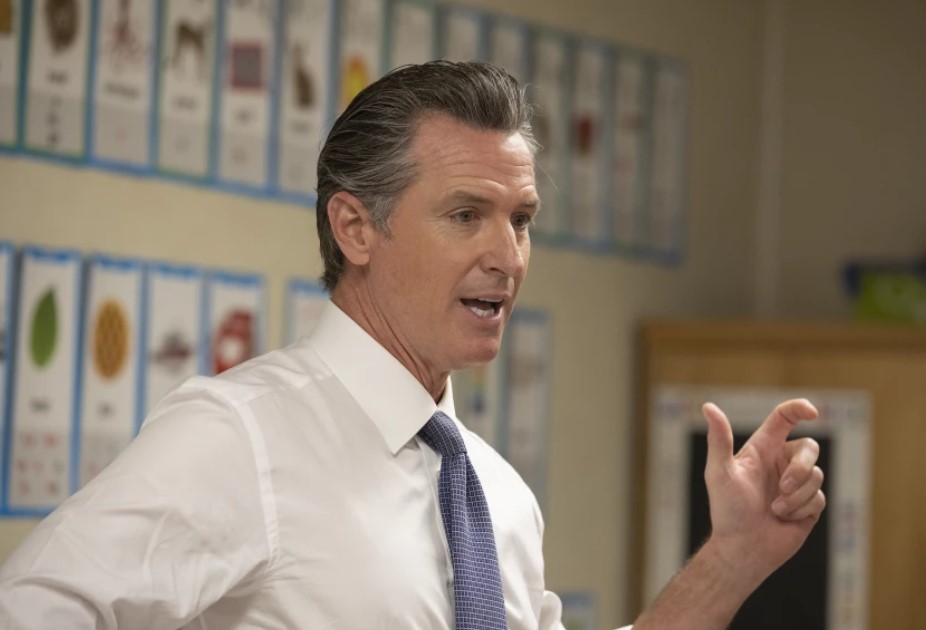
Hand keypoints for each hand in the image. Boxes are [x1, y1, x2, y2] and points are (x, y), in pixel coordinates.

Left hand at [701, 398, 825, 583]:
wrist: (742, 548)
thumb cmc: (727, 510)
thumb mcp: (719, 472)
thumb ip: (719, 439)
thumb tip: (708, 406)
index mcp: (762, 449)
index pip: (785, 418)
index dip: (800, 408)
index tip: (813, 412)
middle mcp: (781, 462)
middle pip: (809, 447)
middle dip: (800, 468)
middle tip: (782, 488)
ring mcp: (797, 483)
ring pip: (816, 475)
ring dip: (796, 495)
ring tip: (774, 509)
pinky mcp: (809, 504)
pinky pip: (820, 497)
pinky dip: (800, 509)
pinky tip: (783, 518)